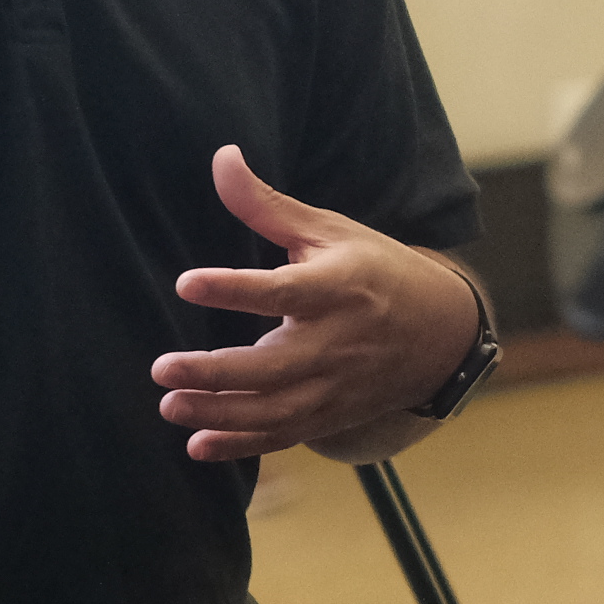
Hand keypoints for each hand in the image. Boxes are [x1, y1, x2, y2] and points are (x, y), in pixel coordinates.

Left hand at [153, 147, 483, 459]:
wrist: (441, 334)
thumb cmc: (376, 271)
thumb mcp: (330, 230)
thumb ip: (268, 205)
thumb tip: (222, 156)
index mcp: (338, 287)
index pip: (282, 290)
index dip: (234, 287)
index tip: (186, 282)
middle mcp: (338, 341)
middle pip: (272, 365)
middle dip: (216, 371)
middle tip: (162, 368)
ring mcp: (336, 385)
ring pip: (274, 410)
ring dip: (220, 414)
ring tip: (171, 404)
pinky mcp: (332, 414)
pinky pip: (283, 436)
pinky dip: (242, 446)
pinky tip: (198, 445)